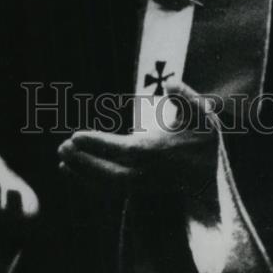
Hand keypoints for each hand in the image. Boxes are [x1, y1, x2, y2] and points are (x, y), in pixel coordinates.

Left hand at [57, 81, 218, 201]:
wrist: (211, 176)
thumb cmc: (203, 141)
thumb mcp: (202, 113)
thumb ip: (185, 96)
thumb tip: (170, 82)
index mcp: (157, 151)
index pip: (122, 150)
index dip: (98, 144)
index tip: (76, 136)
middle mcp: (146, 172)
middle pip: (108, 173)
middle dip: (83, 162)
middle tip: (61, 148)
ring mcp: (141, 184)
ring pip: (106, 185)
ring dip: (82, 173)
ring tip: (62, 160)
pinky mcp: (137, 189)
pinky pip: (108, 190)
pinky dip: (88, 183)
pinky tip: (71, 171)